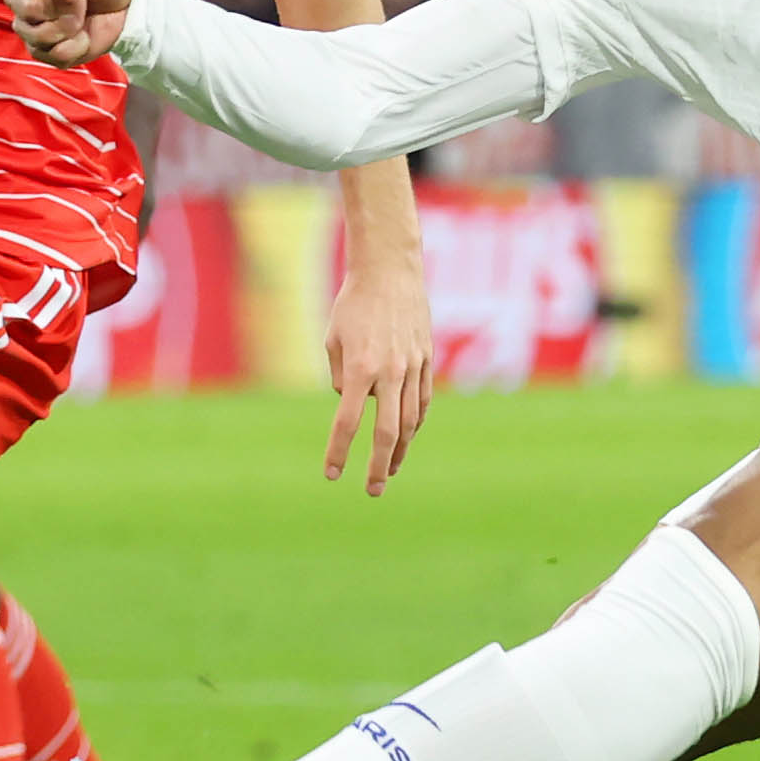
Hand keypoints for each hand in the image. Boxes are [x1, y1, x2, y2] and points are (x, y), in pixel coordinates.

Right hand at [5, 0, 141, 67]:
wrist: (124, 2)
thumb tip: (61, 9)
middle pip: (29, 8)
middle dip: (64, 6)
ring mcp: (28, 27)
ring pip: (39, 36)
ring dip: (70, 28)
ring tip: (80, 17)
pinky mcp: (42, 51)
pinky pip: (55, 55)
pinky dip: (77, 46)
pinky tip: (82, 35)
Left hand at [319, 241, 433, 495]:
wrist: (390, 269)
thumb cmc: (353, 303)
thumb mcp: (333, 339)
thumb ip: (340, 378)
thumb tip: (351, 403)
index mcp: (360, 368)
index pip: (347, 422)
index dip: (339, 451)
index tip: (332, 474)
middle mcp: (390, 372)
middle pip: (387, 432)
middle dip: (379, 466)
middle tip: (372, 490)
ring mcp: (413, 367)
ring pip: (410, 421)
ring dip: (401, 451)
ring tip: (391, 471)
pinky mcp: (427, 359)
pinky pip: (423, 400)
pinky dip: (416, 423)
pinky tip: (408, 438)